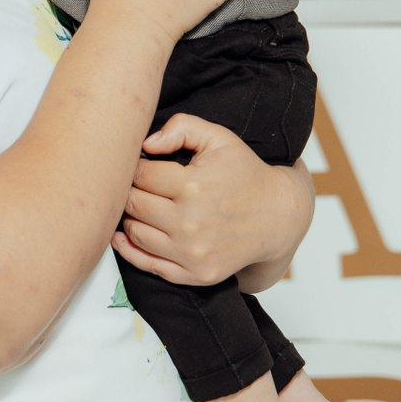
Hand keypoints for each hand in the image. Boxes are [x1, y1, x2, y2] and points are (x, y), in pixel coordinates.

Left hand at [113, 115, 314, 285]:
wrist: (277, 216)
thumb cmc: (245, 173)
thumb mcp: (219, 138)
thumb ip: (182, 127)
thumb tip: (147, 144)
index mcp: (193, 185)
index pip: (140, 175)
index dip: (135, 166)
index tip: (140, 165)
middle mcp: (190, 222)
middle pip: (134, 204)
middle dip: (129, 191)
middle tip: (133, 185)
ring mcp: (192, 253)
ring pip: (135, 233)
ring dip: (129, 218)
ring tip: (137, 206)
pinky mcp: (195, 274)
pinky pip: (148, 265)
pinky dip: (129, 251)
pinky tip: (122, 236)